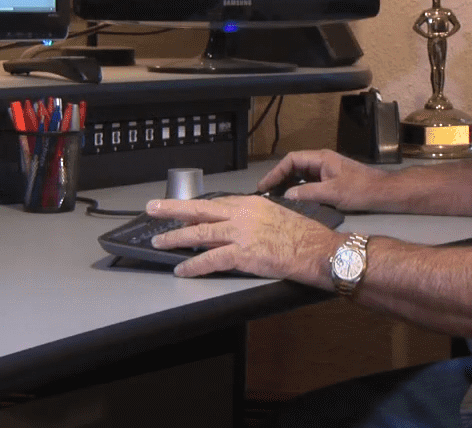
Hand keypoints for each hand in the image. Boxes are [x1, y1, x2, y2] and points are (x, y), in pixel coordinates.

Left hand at [145, 195, 339, 281]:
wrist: (318, 249)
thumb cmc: (305, 237)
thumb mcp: (278, 216)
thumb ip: (256, 219)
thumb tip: (242, 228)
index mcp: (252, 203)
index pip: (218, 204)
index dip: (197, 209)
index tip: (183, 210)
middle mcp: (243, 214)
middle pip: (200, 210)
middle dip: (173, 209)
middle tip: (152, 208)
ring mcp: (241, 233)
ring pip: (199, 232)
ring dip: (175, 238)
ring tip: (158, 241)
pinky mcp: (242, 253)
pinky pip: (210, 259)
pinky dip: (193, 265)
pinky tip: (182, 269)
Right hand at [257, 148, 389, 210]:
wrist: (383, 192)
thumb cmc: (360, 190)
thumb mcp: (332, 193)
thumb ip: (308, 193)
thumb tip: (286, 196)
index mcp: (321, 158)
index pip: (291, 160)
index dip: (276, 171)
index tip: (265, 185)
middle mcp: (321, 162)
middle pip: (294, 166)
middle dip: (279, 178)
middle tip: (266, 193)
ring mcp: (326, 171)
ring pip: (300, 175)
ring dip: (287, 184)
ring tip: (274, 198)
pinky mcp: (330, 181)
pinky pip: (309, 182)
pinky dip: (298, 190)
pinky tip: (292, 201)